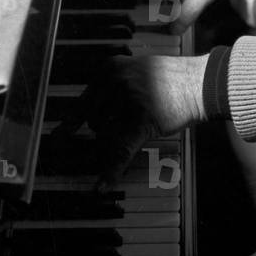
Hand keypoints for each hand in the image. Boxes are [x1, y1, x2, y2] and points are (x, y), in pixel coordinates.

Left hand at [58, 53, 207, 190]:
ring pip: (106, 135)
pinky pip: (121, 152)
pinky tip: (100, 187)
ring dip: (118, 137)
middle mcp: (113, 82)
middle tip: (130, 118)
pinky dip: (110, 172)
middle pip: (94, 121)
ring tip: (143, 119)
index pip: (82, 102)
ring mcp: (126, 101)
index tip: (56, 139)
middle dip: (107, 127)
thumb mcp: (135, 70)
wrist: (198, 81)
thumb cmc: (170, 78)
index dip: (71, 123)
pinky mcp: (140, 122)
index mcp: (109, 69)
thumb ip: (110, 86)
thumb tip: (87, 110)